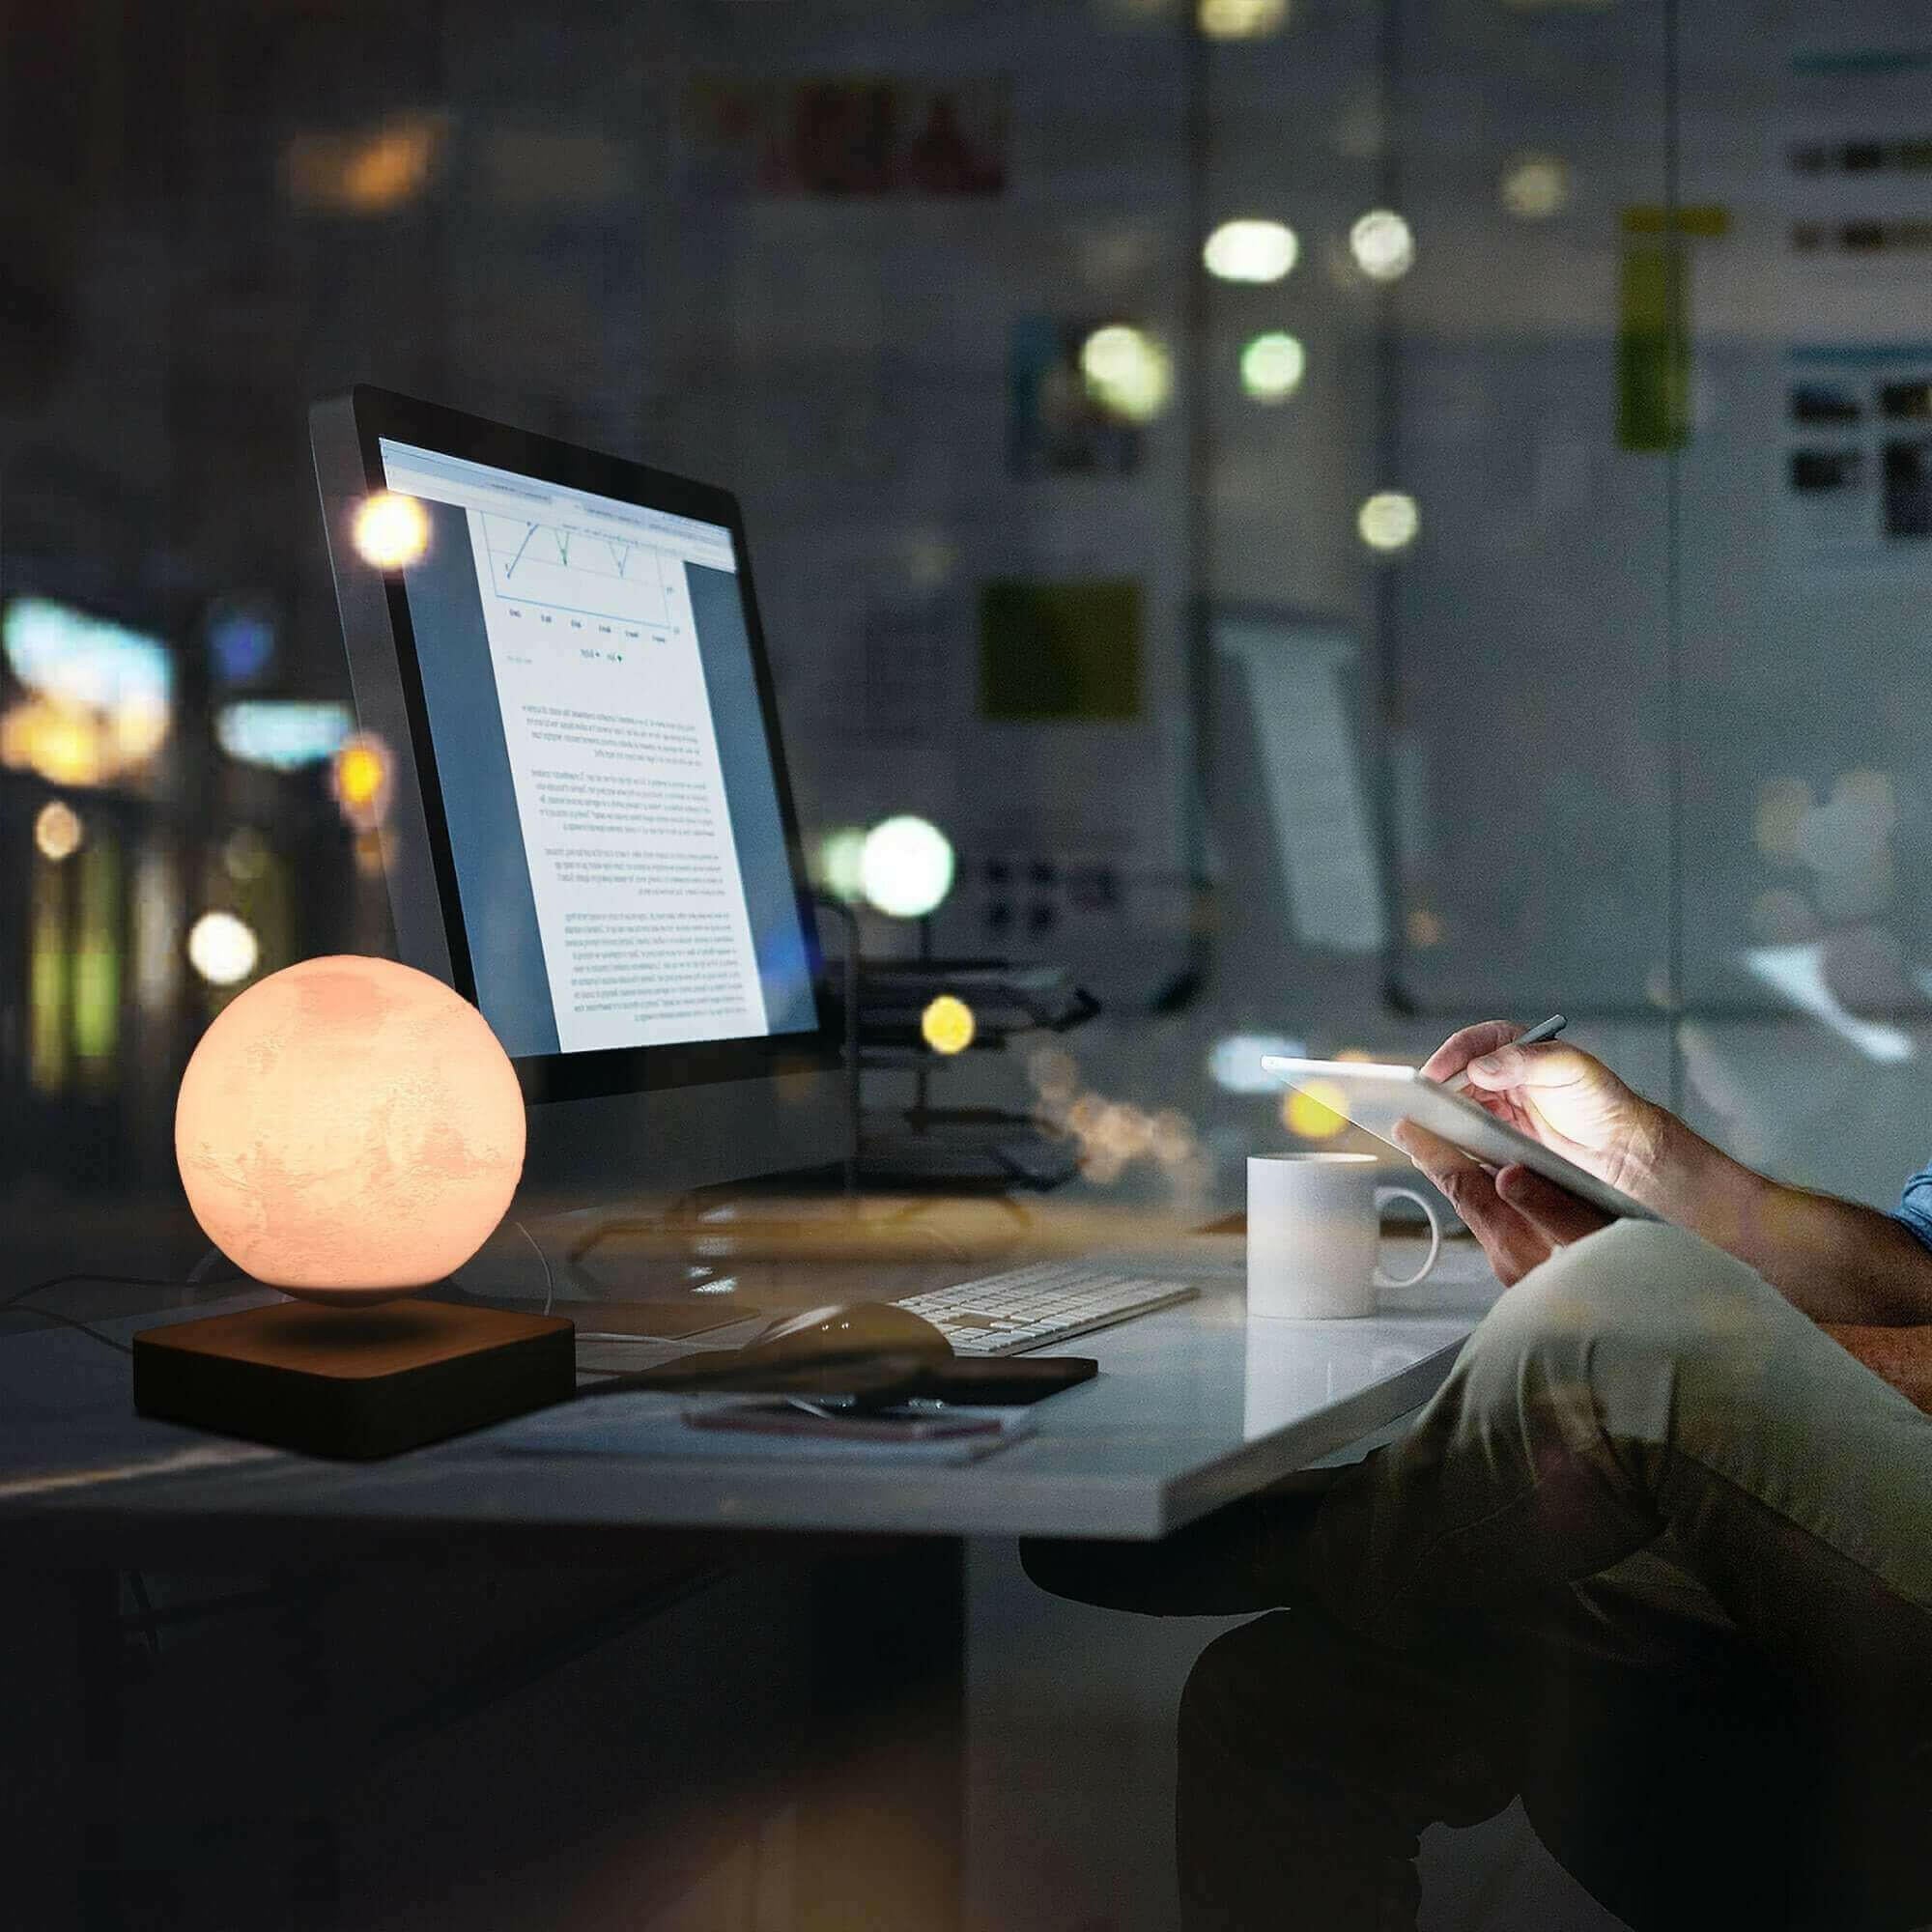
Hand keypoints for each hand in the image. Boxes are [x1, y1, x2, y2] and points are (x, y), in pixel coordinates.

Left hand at [1390, 1120, 1605, 1284]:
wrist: (1636, 1335)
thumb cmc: (1622, 1287)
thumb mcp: (1591, 1239)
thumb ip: (1548, 1208)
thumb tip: (1507, 1175)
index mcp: (1515, 1243)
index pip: (1462, 1188)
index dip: (1434, 1153)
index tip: (1407, 1126)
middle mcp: (1507, 1259)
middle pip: (1467, 1200)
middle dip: (1447, 1163)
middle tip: (1424, 1130)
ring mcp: (1518, 1272)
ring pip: (1486, 1215)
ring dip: (1475, 1183)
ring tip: (1464, 1152)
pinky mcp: (1532, 1279)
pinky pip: (1505, 1230)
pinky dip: (1500, 1204)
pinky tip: (1511, 1192)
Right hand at [1419, 1021, 1667, 1202]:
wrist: (1618, 1150)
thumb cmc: (1602, 1102)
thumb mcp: (1570, 1069)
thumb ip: (1526, 1060)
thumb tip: (1482, 1066)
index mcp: (1515, 1046)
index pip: (1471, 1044)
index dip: (1449, 1057)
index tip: (1434, 1076)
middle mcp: (1501, 1073)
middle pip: (1454, 1077)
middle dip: (1435, 1089)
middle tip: (1420, 1104)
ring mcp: (1496, 1105)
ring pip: (1454, 1105)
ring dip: (1439, 1115)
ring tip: (1428, 1126)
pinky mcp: (1494, 1135)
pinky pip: (1463, 1132)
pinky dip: (1451, 1138)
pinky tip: (1447, 1146)